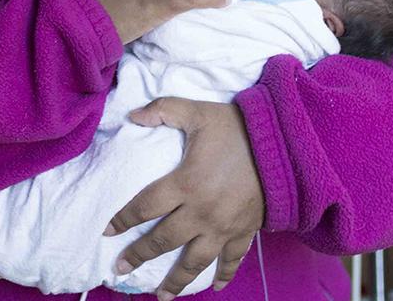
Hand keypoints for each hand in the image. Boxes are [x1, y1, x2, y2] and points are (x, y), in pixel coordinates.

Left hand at [104, 98, 263, 298]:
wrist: (285, 146)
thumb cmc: (237, 128)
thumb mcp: (197, 112)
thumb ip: (163, 110)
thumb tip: (132, 115)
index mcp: (185, 183)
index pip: (145, 207)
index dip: (123, 220)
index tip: (107, 232)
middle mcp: (201, 212)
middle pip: (163, 240)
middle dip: (139, 256)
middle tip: (119, 269)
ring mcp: (224, 227)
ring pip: (195, 261)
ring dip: (177, 281)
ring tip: (161, 296)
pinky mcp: (244, 232)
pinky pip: (231, 260)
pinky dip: (223, 275)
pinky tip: (215, 287)